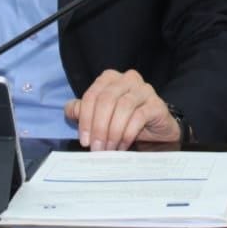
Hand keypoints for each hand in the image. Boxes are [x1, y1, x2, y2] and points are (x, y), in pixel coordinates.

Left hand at [64, 69, 180, 150]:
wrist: (156, 130)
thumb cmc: (126, 121)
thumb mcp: (101, 116)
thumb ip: (83, 111)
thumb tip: (70, 110)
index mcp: (110, 78)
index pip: (92, 95)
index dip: (85, 119)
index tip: (84, 141)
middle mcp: (127, 79)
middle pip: (106, 100)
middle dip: (99, 127)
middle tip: (96, 148)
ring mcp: (144, 89)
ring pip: (123, 107)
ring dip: (113, 132)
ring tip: (109, 149)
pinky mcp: (156, 104)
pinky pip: (139, 116)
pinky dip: (128, 134)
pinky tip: (122, 146)